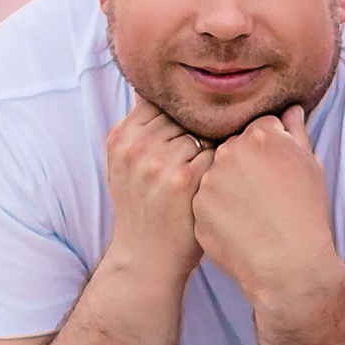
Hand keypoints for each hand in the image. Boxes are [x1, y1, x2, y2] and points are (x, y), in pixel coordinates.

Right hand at [102, 96, 212, 279]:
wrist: (147, 259)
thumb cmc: (144, 207)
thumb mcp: (127, 164)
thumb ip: (142, 127)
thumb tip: (160, 86)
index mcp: (120, 137)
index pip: (161, 100)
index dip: (183, 116)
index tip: (191, 133)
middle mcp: (135, 146)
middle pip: (185, 113)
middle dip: (200, 129)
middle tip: (206, 154)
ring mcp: (158, 162)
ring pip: (204, 130)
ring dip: (216, 145)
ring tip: (214, 169)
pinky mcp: (185, 179)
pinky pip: (218, 152)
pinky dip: (224, 164)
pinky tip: (221, 181)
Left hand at [192, 106, 342, 308]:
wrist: (290, 265)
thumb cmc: (307, 213)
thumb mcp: (311, 166)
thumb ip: (296, 132)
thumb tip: (290, 108)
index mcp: (259, 136)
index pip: (258, 127)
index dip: (270, 147)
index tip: (277, 166)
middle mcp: (228, 153)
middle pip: (232, 149)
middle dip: (245, 164)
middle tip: (264, 191)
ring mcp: (208, 183)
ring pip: (215, 176)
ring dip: (229, 188)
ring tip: (253, 212)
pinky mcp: (196, 211)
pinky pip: (206, 204)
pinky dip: (220, 213)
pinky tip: (240, 226)